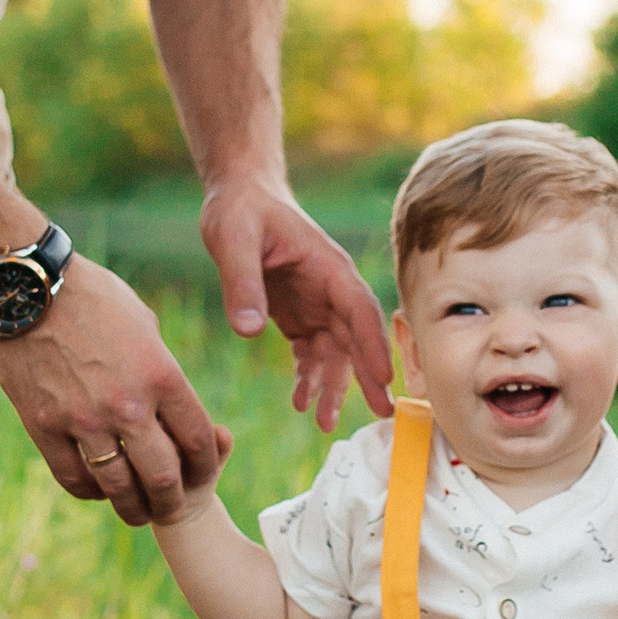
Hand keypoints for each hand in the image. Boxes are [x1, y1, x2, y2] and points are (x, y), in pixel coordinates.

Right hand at [0, 258, 231, 520]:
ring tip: (137, 513)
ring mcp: (83, 420)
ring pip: (118, 487)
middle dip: (172, 501)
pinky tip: (98, 491)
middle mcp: (127, 404)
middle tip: (171, 508)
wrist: (28, 289)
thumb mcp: (145, 324)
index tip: (202, 473)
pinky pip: (73, 478)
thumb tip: (171, 404)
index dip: (205, 466)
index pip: (198, 440)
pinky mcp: (45, 427)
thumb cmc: (93, 297)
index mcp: (162, 375)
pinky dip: (90, 492)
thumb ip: (161, 368)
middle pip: (163, 477)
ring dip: (133, 508)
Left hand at [201, 174, 394, 429]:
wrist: (239, 197)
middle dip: (368, 376)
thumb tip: (249, 332)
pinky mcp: (298, 314)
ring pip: (334, 352)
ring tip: (322, 422)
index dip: (374, 345)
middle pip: (356, 338)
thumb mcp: (233, 239)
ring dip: (332, 386)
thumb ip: (242, 283)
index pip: (360, 310)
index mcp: (328, 267)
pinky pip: (310, 352)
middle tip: (381, 413)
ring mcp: (317, 303)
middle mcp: (330, 288)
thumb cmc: (241, 209)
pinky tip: (300, 401)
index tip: (384, 379)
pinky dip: (308, 377)